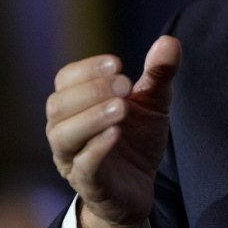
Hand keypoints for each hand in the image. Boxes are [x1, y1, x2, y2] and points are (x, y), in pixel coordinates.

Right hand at [45, 35, 180, 227]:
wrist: (141, 187)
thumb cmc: (138, 138)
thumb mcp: (154, 102)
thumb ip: (159, 73)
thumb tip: (169, 41)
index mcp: (77, 105)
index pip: (66, 79)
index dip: (88, 69)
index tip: (118, 64)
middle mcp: (66, 129)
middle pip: (58, 105)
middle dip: (92, 91)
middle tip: (126, 85)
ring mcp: (74, 159)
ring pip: (63, 135)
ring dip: (91, 117)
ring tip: (120, 108)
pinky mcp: (90, 185)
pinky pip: (83, 166)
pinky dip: (97, 148)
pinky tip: (116, 133)